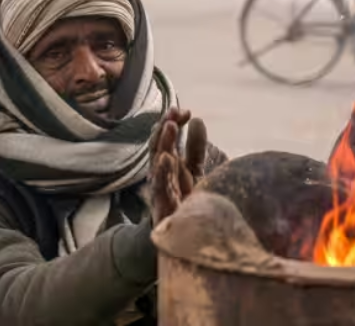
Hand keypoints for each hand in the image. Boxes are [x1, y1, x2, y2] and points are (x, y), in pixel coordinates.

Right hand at [149, 108, 207, 225]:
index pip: (167, 140)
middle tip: (174, 112)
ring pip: (158, 163)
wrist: (188, 244)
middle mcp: (163, 177)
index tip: (186, 111)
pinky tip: (166, 158)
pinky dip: (162, 173)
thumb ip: (195, 148)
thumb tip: (196, 119)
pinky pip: (160, 189)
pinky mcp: (162, 209)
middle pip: (160, 148)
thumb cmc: (190, 205)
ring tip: (170, 125)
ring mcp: (161, 192)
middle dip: (165, 129)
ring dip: (163, 143)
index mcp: (170, 166)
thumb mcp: (195, 171)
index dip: (174, 124)